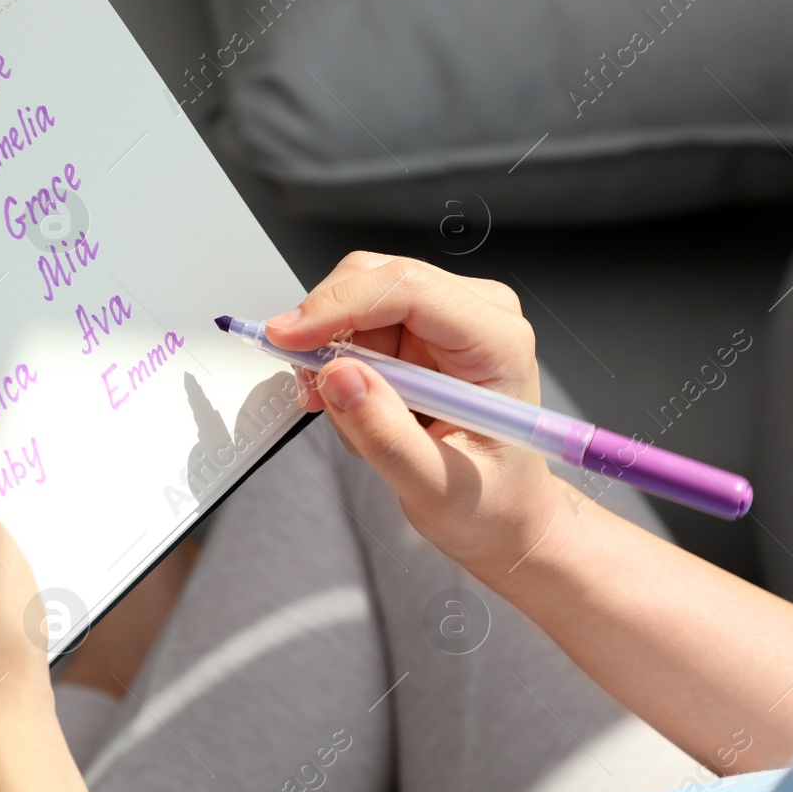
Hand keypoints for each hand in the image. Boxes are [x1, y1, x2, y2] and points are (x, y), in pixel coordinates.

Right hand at [265, 252, 567, 583]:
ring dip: (334, 356)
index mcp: (498, 343)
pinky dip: (341, 362)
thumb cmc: (490, 502)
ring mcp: (450, 316)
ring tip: (355, 418)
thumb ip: (386, 436)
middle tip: (312, 392)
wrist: (505, 512)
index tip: (287, 339)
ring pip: (358, 300)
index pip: (409, 289)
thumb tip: (338, 377)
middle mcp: (478, 314)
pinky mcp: (424, 328)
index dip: (339, 305)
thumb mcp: (436, 488)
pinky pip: (359, 322)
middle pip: (376, 280)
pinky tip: (360, 403)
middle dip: (328, 332)